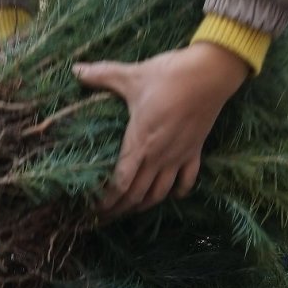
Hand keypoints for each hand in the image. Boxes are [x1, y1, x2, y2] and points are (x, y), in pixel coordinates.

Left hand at [74, 42, 248, 214]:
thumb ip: (103, 75)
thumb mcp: (132, 76)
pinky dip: (177, 193)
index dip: (108, 200)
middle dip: (120, 209)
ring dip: (144, 205)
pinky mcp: (194, 152)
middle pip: (137, 194)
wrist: (211, 73)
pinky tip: (171, 196)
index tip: (96, 209)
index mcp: (140, 142)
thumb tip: (76, 70)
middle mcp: (158, 156)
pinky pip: (186, 182)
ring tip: (132, 210)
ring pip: (160, 193)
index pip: (121, 182)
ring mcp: (178, 157)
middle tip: (106, 218)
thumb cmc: (170, 75)